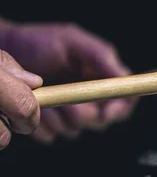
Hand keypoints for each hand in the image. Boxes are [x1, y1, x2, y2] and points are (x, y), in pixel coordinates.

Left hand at [0, 21, 136, 143]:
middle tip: (64, 100)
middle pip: (100, 122)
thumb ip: (101, 56)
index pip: (125, 102)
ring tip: (42, 95)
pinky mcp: (48, 124)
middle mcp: (89, 101)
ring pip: (74, 130)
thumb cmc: (40, 41)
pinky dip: (41, 124)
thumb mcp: (73, 41)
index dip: (119, 110)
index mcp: (102, 80)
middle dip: (82, 114)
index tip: (106, 111)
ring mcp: (68, 115)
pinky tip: (34, 104)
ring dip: (57, 117)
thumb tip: (124, 75)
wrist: (7, 48)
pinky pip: (51, 136)